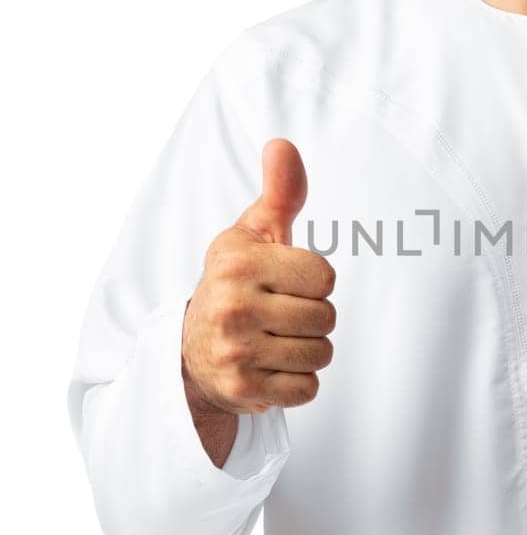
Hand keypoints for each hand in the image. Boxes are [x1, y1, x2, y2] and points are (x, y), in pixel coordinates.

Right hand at [181, 138, 336, 415]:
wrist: (192, 349)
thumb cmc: (237, 283)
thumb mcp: (253, 235)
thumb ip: (279, 193)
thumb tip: (283, 144)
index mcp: (238, 263)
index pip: (325, 278)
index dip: (313, 282)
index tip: (284, 284)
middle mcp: (232, 306)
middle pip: (326, 318)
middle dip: (312, 318)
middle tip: (278, 316)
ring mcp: (235, 351)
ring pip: (321, 354)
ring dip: (307, 351)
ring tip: (275, 341)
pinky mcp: (243, 390)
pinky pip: (307, 389)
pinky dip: (296, 383)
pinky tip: (270, 368)